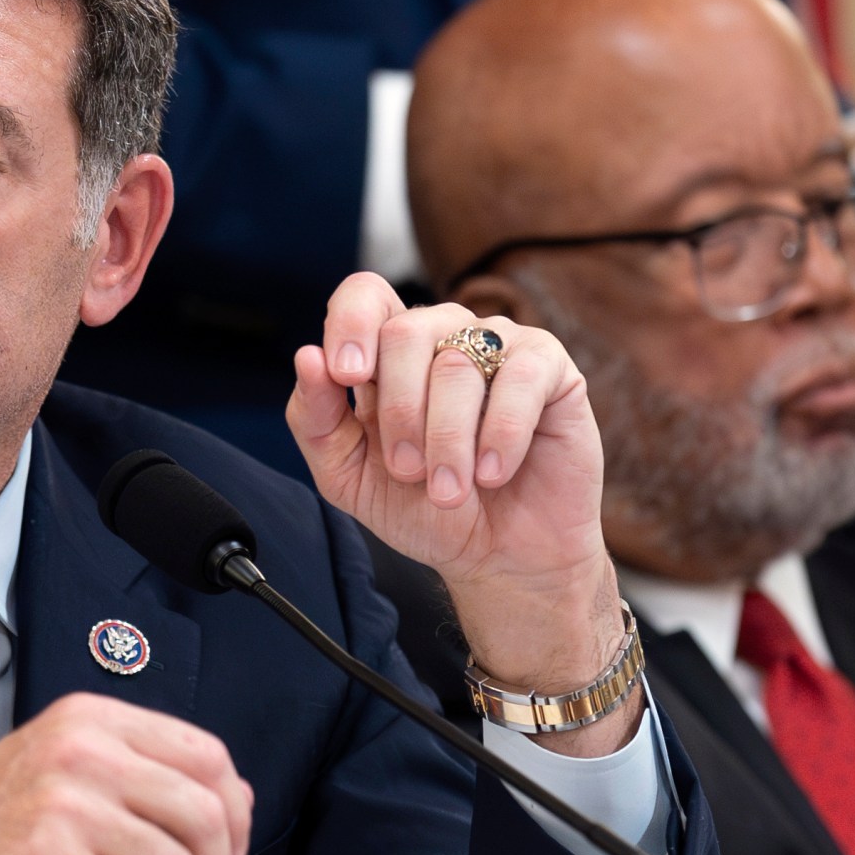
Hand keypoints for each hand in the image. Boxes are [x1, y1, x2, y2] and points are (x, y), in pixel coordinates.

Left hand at [288, 272, 635, 754]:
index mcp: (388, 356)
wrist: (498, 558)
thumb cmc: (425, 512)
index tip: (348, 376)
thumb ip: (317, 420)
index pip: (365, 296)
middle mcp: (442, 338)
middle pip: (405, 332)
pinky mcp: (549, 368)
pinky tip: (492, 473)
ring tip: (450, 492)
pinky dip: (502, 432)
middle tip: (407, 472)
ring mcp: (498, 346)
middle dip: (400, 413)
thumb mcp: (349, 477)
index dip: (350, 323)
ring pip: (458, 362)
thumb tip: (305, 357)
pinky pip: (521, 375)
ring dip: (447, 439)